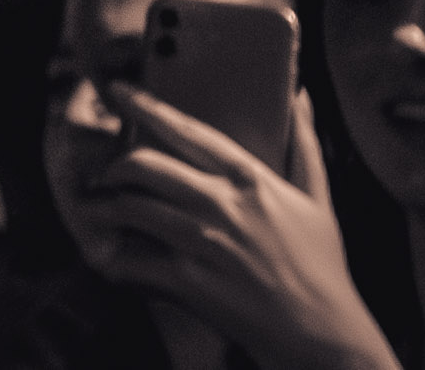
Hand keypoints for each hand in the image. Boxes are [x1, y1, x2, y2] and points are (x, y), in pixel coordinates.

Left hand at [82, 85, 399, 369]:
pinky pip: (131, 257)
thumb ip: (304, 144)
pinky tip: (113, 257)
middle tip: (107, 175)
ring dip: (107, 208)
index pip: (186, 130)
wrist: (323, 333)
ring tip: (102, 212)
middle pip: (143, 165)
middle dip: (114, 166)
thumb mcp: (318, 201)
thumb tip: (301, 96)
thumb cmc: (321, 266)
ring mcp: (203, 242)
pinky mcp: (189, 280)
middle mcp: (222, 204)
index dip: (145, 106)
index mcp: (250, 180)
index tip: (116, 90)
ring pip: (129, 206)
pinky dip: (115, 256)